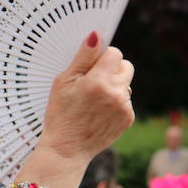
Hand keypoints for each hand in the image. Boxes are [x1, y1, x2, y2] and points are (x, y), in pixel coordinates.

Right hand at [39, 32, 133, 164]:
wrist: (66, 150)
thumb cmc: (60, 116)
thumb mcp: (62, 84)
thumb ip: (82, 59)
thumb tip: (96, 37)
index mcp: (98, 81)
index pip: (114, 53)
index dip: (101, 58)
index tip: (90, 68)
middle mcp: (116, 93)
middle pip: (126, 66)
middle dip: (111, 70)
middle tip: (92, 83)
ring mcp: (124, 107)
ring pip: (126, 84)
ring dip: (113, 87)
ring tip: (93, 102)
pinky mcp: (128, 119)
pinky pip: (126, 101)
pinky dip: (115, 104)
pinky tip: (98, 113)